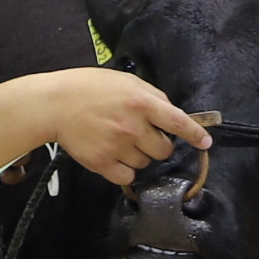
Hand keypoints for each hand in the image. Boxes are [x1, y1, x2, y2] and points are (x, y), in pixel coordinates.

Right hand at [41, 69, 209, 187]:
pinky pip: (127, 177)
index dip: (196, 135)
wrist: (53, 105)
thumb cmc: (88, 88)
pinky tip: (114, 156)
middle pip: (164, 150)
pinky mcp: (102, 163)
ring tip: (120, 141)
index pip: (178, 123)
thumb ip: (151, 96)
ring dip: (139, 156)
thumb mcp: (125, 81)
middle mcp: (133, 126)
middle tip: (142, 135)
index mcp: (141, 102)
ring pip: (145, 163)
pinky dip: (125, 170)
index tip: (205, 143)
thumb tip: (172, 114)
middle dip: (158, 144)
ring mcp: (117, 147)